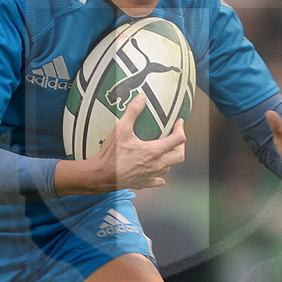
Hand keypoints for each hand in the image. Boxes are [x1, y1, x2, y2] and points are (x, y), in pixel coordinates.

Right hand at [55, 94, 185, 194]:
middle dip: (181, 145)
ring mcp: (151, 176)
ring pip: (169, 168)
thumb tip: (141, 97)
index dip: (181, 128)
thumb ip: (133, 111)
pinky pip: (158, 181)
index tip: (179, 122)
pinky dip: (160, 175)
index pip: (178, 139)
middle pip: (179, 156)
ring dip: (170, 159)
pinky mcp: (144, 183)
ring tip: (165, 151)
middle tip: (176, 137)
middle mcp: (156, 165)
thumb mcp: (121, 128)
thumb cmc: (111, 154)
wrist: (100, 175)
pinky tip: (156, 170)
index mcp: (154, 151)